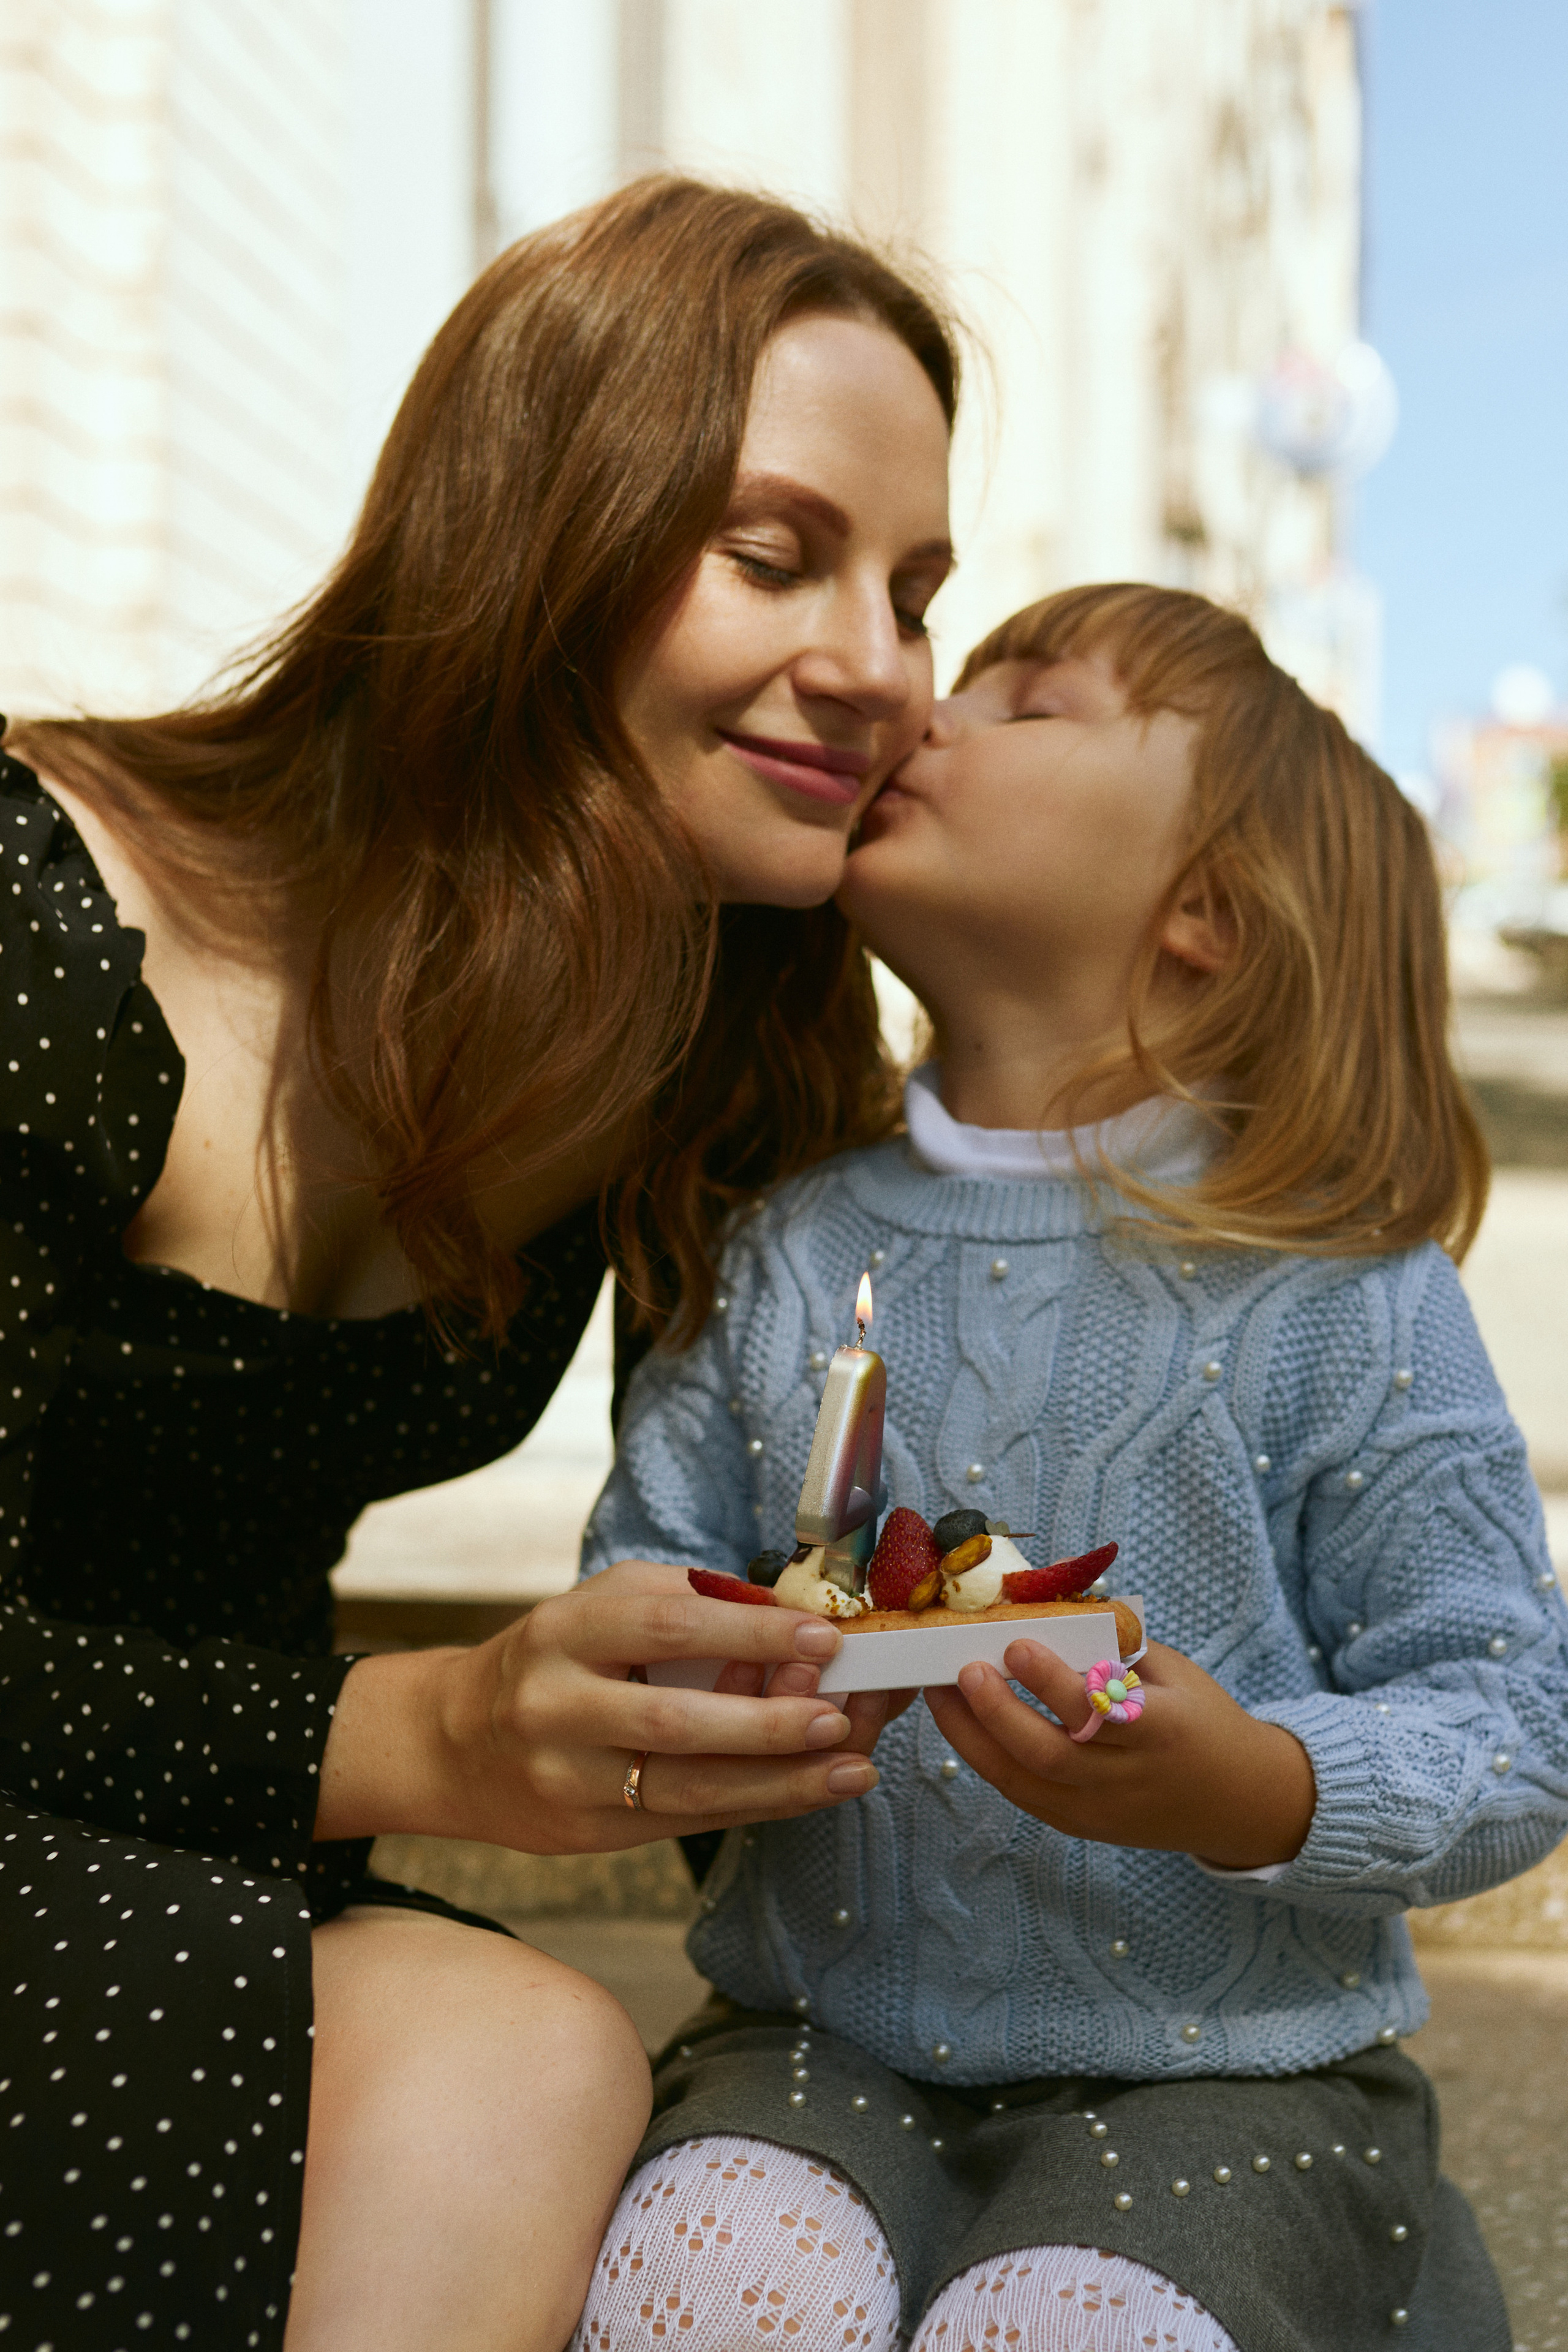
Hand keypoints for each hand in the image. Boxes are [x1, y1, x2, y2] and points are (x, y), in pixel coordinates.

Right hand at [318, 1560, 889, 1853]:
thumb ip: (687, 1606)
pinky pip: (683, 1822)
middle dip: (770, 1723)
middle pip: (676, 1724)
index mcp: (564, 1632)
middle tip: (841, 1715)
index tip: (821, 1636)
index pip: (667, 1627)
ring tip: (849, 1770)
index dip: (750, 1632)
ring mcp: (566, 1780)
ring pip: (686, 1788)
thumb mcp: (603, 1607)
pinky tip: (806, 1793)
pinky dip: (752, 1806)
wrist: (454, 1741)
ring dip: (779, 1782)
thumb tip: (790, 1620)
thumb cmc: (553, 1658)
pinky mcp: (583, 1834)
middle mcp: (556, 1707)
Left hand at [923, 1639, 1315, 1868]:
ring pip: (1026, 1782)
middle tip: (962, 1670)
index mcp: (1163, 1732)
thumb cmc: (1205, 1720)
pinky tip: (962, 1726)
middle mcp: (1130, 1779)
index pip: (1101, 1712)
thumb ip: (1117, 1648)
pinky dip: (988, 1761)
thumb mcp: (1176, 1673)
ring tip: (940, 1694)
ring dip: (975, 1738)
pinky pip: (1025, 1797)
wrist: (1241, 1802)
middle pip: (1051, 1755)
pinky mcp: (1083, 1828)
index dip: (1054, 1682)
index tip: (1015, 1645)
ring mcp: (1102, 1811)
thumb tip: (1047, 1608)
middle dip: (998, 1713)